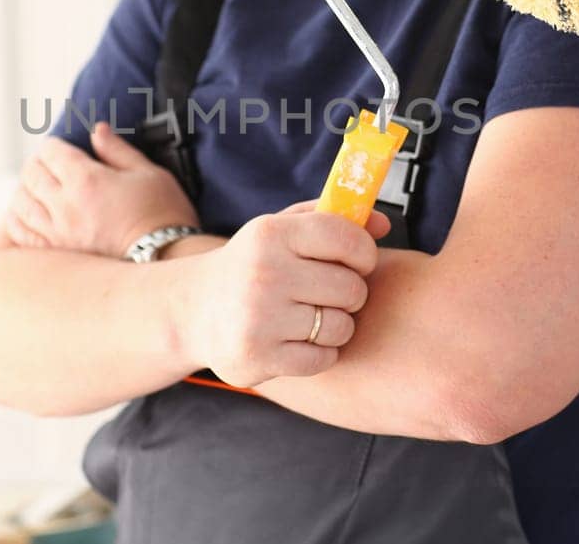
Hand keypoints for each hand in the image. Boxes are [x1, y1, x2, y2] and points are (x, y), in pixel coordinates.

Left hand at [6, 122, 199, 256]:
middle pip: (31, 174)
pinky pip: (22, 234)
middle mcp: (66, 205)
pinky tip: (24, 215)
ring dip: (25, 190)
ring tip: (35, 188)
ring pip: (21, 203)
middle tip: (47, 165)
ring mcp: (58, 232)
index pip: (52, 152)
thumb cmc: (163, 214)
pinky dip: (17, 221)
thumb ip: (117, 150)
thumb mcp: (148, 172)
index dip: (53, 146)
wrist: (166, 259)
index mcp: (87, 180)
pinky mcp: (57, 254)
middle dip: (37, 164)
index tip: (59, 148)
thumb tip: (97, 131)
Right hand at [175, 204, 383, 387]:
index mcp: (271, 234)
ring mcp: (258, 318)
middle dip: (349, 293)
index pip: (347, 239)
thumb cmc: (253, 265)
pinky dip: (319, 353)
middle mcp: (263, 273)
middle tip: (327, 293)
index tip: (357, 262)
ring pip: (341, 326)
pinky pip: (322, 358)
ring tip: (311, 317)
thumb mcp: (282, 230)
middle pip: (351, 288)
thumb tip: (384, 225)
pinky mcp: (257, 357)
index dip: (364, 254)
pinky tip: (297, 341)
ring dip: (335, 325)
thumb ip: (332, 219)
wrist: (195, 310)